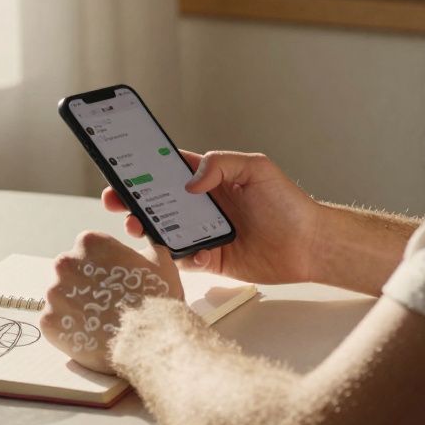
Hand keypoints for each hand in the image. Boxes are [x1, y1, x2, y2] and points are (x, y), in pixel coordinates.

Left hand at [40, 231, 183, 373]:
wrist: (148, 341)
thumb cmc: (156, 299)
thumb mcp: (160, 262)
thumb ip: (144, 251)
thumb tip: (142, 253)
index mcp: (89, 243)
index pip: (89, 248)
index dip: (103, 264)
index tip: (113, 279)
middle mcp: (65, 263)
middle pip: (70, 271)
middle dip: (85, 284)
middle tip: (107, 301)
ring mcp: (54, 293)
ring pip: (61, 297)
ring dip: (75, 306)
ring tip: (100, 320)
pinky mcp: (48, 321)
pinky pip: (56, 322)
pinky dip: (69, 328)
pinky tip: (89, 334)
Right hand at [102, 150, 321, 284]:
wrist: (309, 244)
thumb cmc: (288, 202)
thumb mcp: (257, 168)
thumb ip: (221, 164)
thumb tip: (190, 181)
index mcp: (209, 179)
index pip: (168, 169)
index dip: (142, 168)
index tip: (120, 167)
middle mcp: (202, 206)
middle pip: (157, 201)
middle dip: (131, 200)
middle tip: (115, 200)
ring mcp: (204, 233)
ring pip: (164, 231)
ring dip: (147, 229)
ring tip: (137, 226)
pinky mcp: (211, 260)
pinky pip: (186, 260)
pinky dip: (183, 257)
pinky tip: (196, 252)